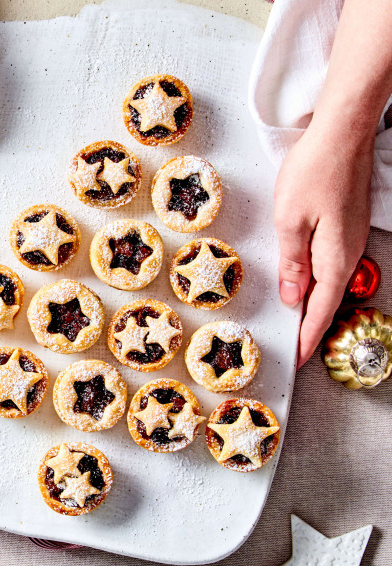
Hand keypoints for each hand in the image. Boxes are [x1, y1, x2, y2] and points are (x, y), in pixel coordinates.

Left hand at [274, 121, 372, 366]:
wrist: (341, 134)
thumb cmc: (314, 172)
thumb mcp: (290, 221)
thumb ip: (292, 263)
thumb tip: (294, 297)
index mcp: (334, 259)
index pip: (321, 310)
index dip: (308, 337)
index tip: (298, 357)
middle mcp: (347, 254)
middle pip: (327, 300)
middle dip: (310, 326)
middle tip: (293, 347)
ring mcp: (348, 241)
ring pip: (328, 284)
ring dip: (312, 305)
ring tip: (294, 324)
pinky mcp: (343, 228)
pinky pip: (329, 265)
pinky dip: (315, 282)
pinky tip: (302, 285)